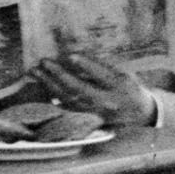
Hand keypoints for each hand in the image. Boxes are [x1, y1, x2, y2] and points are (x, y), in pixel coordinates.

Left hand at [41, 38, 157, 128]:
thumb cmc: (129, 89)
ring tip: (36, 71)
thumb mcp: (124, 74)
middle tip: (45, 62)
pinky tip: (42, 84)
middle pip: (80, 89)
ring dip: (50, 84)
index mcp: (120, 87)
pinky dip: (51, 94)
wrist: (138, 115)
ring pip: (68, 98)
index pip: (102, 76)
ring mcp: (94, 111)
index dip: (87, 66)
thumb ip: (104, 67)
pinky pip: (65, 106)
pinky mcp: (85, 117)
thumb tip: (78, 56)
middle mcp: (106, 101)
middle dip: (60, 75)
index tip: (71, 56)